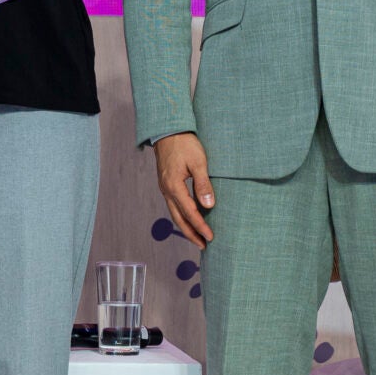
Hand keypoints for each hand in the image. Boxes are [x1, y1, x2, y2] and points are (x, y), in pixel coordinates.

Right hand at [154, 131, 215, 246]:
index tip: (211, 237)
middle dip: (191, 233)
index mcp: (174, 185)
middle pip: (178, 218)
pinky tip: (189, 217)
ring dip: (185, 226)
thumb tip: (208, 205)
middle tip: (203, 245)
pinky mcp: (166, 183)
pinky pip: (173, 204)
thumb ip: (203, 184)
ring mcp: (164, 186)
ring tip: (197, 236)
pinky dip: (182, 215)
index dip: (200, 226)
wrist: (168, 130)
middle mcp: (166, 189)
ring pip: (174, 212)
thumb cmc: (184, 143)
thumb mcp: (198, 162)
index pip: (189, 212)